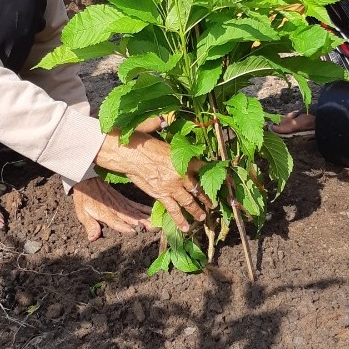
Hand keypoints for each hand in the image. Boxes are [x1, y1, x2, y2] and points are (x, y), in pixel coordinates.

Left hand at [71, 177, 151, 240]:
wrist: (87, 178)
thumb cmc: (84, 197)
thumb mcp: (81, 212)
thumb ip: (89, 225)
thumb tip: (93, 237)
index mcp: (105, 212)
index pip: (115, 221)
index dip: (124, 226)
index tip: (133, 232)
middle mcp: (116, 208)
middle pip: (131, 217)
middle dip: (142, 223)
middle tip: (154, 228)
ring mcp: (122, 203)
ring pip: (137, 212)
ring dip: (147, 218)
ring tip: (158, 224)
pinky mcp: (125, 200)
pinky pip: (137, 205)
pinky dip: (146, 209)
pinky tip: (154, 214)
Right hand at [94, 131, 211, 232]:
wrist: (128, 153)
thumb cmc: (140, 140)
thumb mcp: (155, 131)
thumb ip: (161, 126)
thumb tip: (163, 120)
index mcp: (183, 157)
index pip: (202, 166)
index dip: (212, 172)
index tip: (220, 177)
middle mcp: (180, 173)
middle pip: (198, 187)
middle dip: (207, 197)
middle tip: (213, 204)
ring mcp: (171, 186)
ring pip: (189, 201)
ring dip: (197, 210)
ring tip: (203, 217)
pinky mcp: (161, 195)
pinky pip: (173, 210)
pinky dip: (180, 219)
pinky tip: (185, 228)